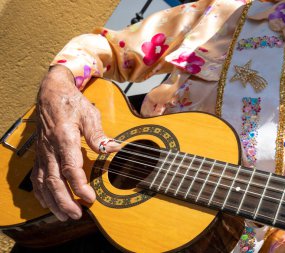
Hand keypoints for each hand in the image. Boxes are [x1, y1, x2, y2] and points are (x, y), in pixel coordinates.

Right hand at [31, 65, 119, 220]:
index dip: (80, 186)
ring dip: (53, 201)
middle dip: (64, 200)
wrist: (51, 93)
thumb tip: (114, 148)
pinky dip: (41, 193)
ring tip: (65, 215)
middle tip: (76, 215)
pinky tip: (48, 203)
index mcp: (64, 138)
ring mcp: (42, 152)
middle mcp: (50, 148)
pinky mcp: (40, 154)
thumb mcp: (89, 114)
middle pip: (54, 180)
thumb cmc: (72, 103)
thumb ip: (99, 134)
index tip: (90, 199)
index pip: (70, 167)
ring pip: (43, 182)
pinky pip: (36, 177)